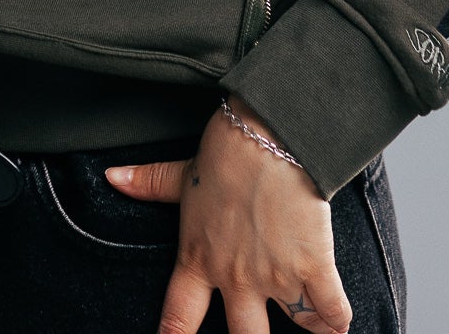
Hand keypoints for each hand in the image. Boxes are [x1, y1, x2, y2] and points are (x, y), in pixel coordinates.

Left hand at [106, 97, 351, 333]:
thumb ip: (149, 184)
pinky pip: (332, 313)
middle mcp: (235, 278)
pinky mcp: (312, 268)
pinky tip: (337, 321)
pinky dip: (337, 319)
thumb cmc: (226, 150)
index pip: (178, 318)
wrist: (269, 135)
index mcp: (199, 258)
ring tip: (312, 320)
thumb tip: (112, 177)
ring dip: (307, 323)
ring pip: (296, 326)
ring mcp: (274, 277)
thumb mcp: (183, 172)